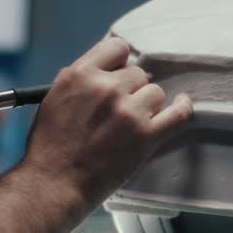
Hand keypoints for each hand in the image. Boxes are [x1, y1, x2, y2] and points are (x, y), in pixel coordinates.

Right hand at [23, 37, 192, 204]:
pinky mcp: (145, 136)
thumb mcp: (54, 98)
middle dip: (131, 90)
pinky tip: (182, 104)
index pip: (117, 47)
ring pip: (156, 93)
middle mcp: (106, 88)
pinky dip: (183, 108)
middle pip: (138, 73)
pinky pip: (178, 113)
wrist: (54, 185)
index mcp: (80, 74)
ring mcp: (128, 111)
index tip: (119, 75)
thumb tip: (108, 68)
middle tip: (119, 111)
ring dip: (147, 105)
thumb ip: (82, 79)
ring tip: (130, 124)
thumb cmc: (50, 146)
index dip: (120, 62)